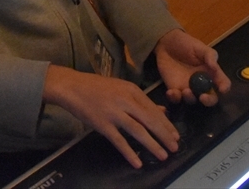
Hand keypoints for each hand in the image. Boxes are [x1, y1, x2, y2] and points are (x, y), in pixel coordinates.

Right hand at [43, 65, 178, 168]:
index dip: (166, 124)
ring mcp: (113, 112)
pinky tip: (137, 162)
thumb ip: (142, 100)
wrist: (73, 86)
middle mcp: (125, 100)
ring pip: (138, 130)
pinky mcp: (102, 124)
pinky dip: (129, 152)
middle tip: (175, 147)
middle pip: (149, 120)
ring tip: (163, 155)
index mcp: (132, 90)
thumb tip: (163, 110)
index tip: (175, 136)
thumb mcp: (122, 88)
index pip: (154, 110)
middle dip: (164, 135)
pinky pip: (119, 140)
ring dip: (152, 144)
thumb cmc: (98, 87)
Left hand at [155, 28, 230, 105]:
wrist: (167, 43)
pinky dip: (175, 98)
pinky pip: (176, 99)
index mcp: (211, 73)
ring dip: (190, 98)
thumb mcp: (200, 47)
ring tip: (185, 91)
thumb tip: (214, 66)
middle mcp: (202, 84)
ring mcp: (189, 88)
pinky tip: (171, 92)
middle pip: (210, 98)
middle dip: (208, 101)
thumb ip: (209, 55)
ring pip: (193, 100)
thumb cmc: (186, 44)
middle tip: (203, 97)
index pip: (223, 83)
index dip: (224, 88)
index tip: (222, 89)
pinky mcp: (175, 89)